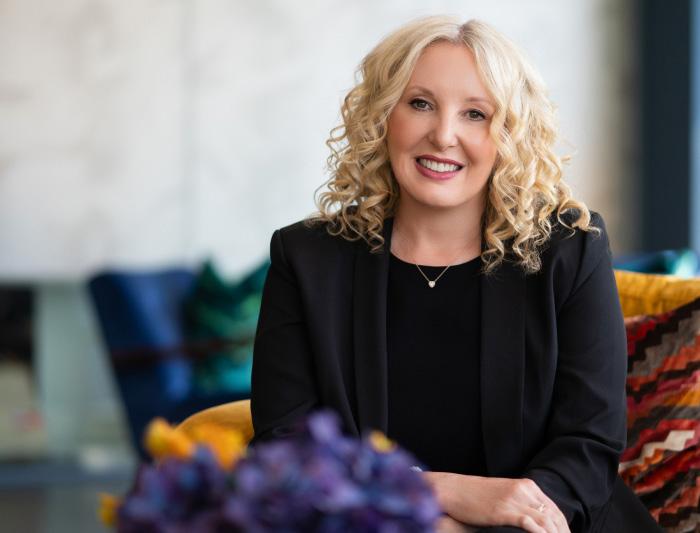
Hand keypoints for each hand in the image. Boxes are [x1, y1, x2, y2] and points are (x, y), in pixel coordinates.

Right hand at [423, 472, 569, 532]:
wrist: (454, 490)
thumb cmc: (476, 496)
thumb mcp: (503, 495)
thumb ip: (520, 503)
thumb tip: (535, 520)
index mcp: (526, 486)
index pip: (554, 509)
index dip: (564, 528)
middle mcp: (524, 490)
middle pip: (554, 516)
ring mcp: (514, 499)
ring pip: (546, 521)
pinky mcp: (504, 510)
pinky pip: (530, 525)